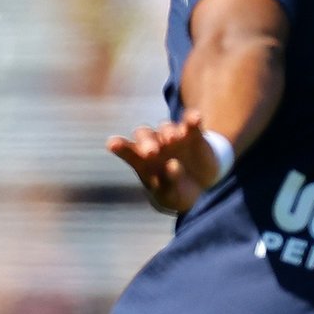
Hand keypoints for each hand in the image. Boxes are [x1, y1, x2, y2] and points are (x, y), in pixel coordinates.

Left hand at [108, 110, 222, 214]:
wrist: (200, 187)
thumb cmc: (176, 193)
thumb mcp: (172, 195)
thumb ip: (170, 182)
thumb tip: (173, 164)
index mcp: (141, 161)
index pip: (127, 151)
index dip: (120, 146)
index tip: (112, 144)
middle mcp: (154, 144)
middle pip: (144, 135)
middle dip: (146, 142)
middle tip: (152, 152)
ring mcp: (173, 137)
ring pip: (166, 127)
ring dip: (168, 131)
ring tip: (173, 139)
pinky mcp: (193, 133)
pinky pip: (190, 122)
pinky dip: (191, 119)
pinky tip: (195, 118)